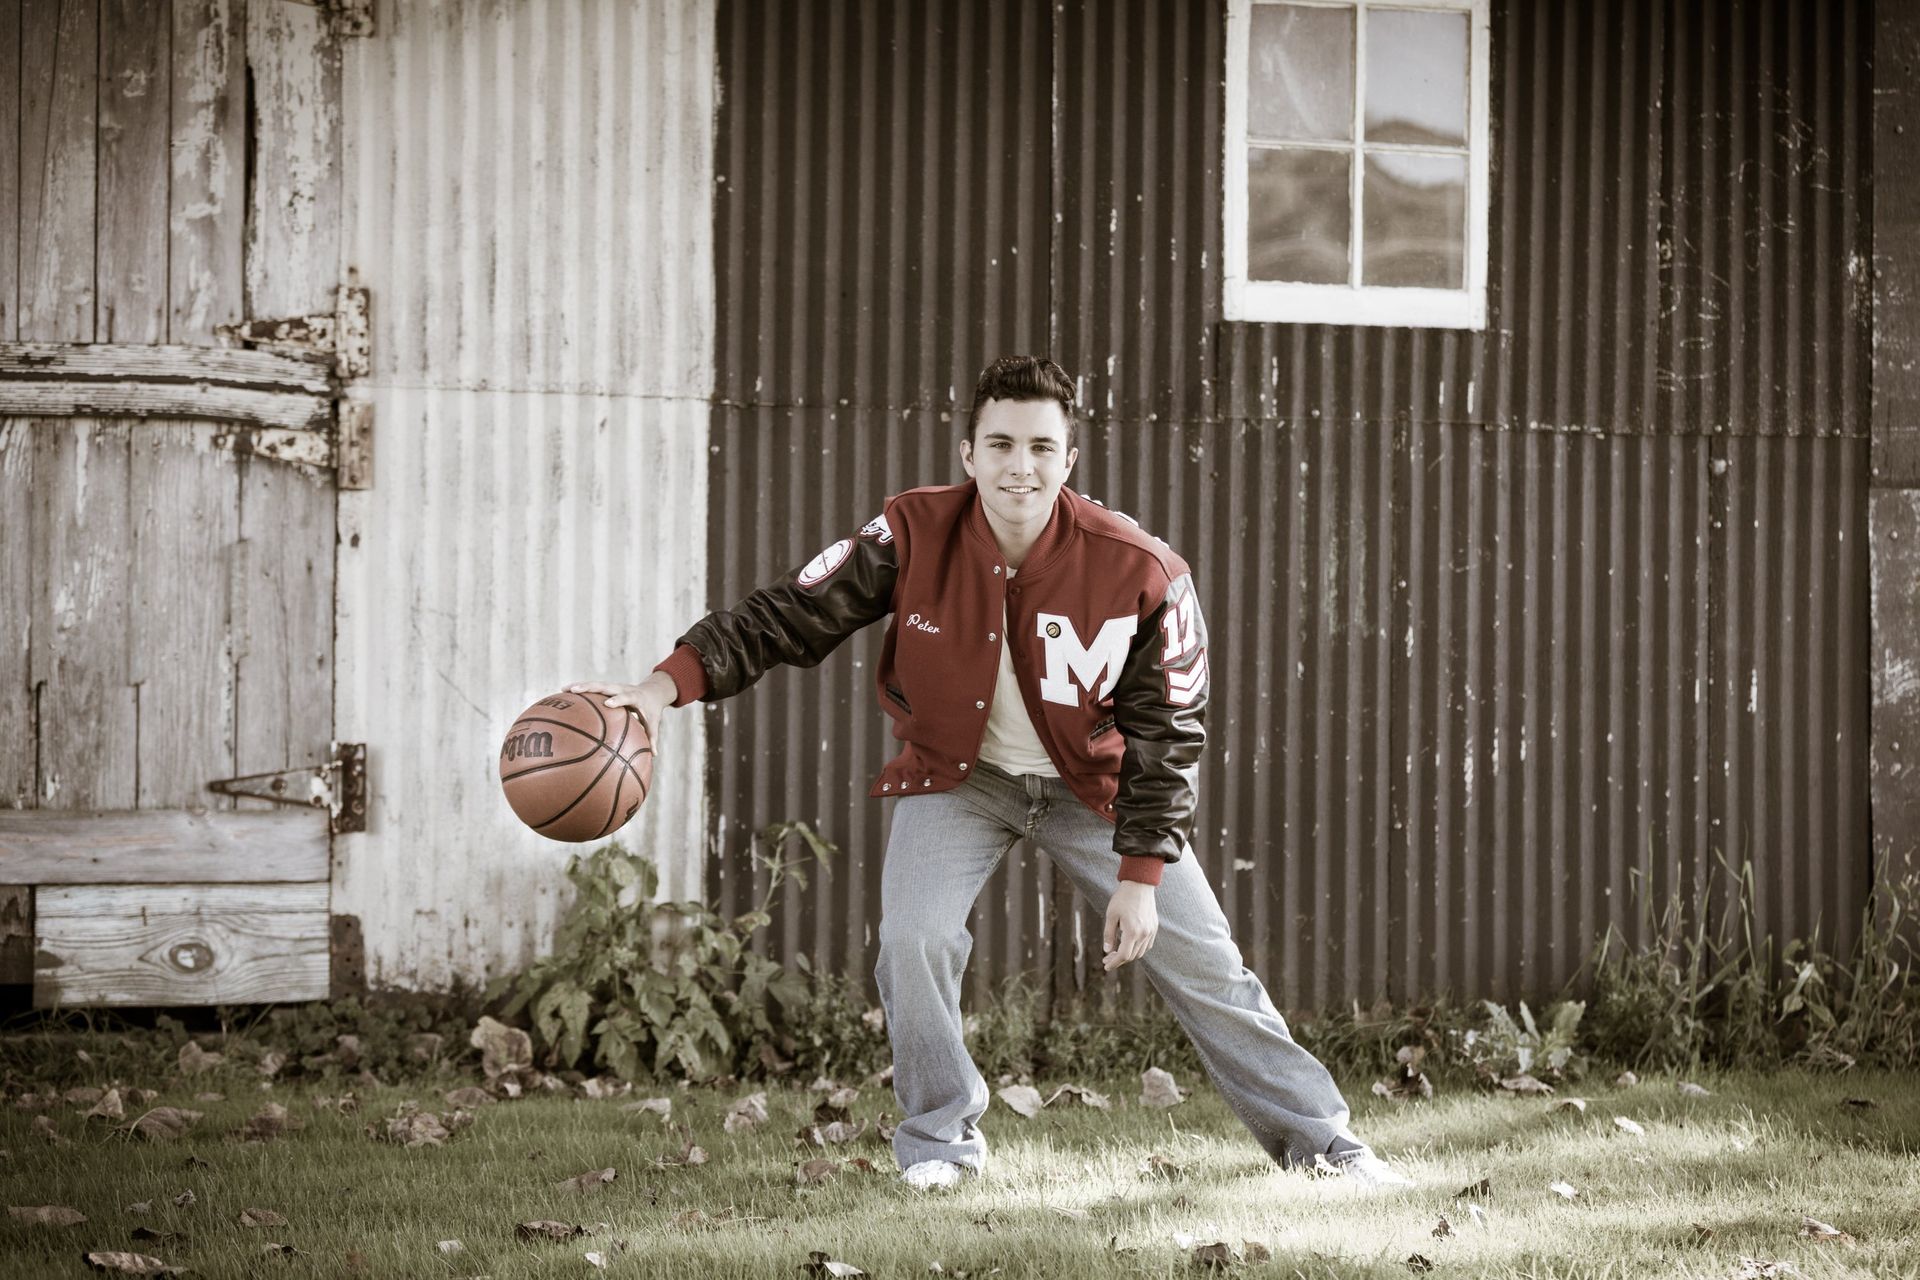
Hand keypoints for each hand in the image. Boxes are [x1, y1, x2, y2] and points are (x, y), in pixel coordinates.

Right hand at [564, 672, 678, 741]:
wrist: (652, 691)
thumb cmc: (651, 711)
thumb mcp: (654, 723)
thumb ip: (653, 738)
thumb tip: (654, 755)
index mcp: (635, 696)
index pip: (626, 697)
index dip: (618, 699)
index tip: (608, 703)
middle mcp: (623, 688)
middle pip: (606, 686)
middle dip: (591, 687)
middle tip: (576, 690)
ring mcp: (614, 687)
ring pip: (596, 684)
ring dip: (580, 686)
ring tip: (564, 690)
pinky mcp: (608, 687)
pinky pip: (592, 688)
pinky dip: (580, 689)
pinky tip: (564, 693)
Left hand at [1103, 881, 1157, 970]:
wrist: (1139, 884)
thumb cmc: (1122, 899)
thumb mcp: (1111, 916)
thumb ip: (1109, 935)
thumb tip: (1107, 951)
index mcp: (1132, 931)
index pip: (1124, 955)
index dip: (1114, 963)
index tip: (1106, 966)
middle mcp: (1144, 934)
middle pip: (1132, 956)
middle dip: (1119, 960)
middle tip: (1107, 959)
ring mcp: (1151, 931)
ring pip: (1140, 952)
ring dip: (1128, 955)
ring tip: (1116, 953)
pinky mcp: (1154, 927)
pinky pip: (1147, 944)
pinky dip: (1138, 949)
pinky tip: (1129, 945)